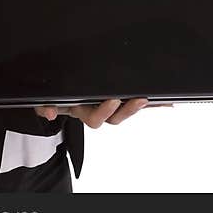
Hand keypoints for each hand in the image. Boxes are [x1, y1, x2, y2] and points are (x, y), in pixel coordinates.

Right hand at [34, 98, 148, 127]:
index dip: (105, 111)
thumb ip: (44, 106)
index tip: (113, 101)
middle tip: (139, 99)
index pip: (95, 116)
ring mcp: (106, 103)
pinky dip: (152, 105)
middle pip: (115, 116)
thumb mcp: (45, 101)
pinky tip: (167, 103)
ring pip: (124, 109)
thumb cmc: (53, 98)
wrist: (53, 96)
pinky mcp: (116, 97)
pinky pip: (133, 100)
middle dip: (128, 109)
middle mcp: (96, 109)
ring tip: (150, 98)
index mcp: (81, 110)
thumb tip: (49, 111)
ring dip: (138, 106)